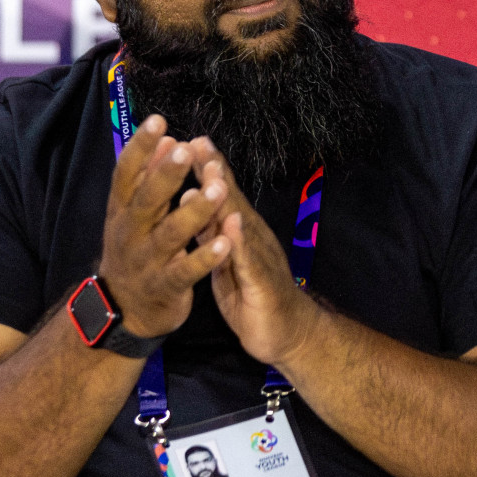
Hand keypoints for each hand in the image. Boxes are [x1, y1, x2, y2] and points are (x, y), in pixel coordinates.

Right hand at [97, 115, 232, 338]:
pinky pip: (186, 271)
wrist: (124, 310)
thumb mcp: (134, 214)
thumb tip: (166, 137)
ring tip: (218, 190)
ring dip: (195, 211)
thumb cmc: (136, 250)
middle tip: (186, 150)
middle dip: (166, 175)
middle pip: (146, 201)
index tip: (159, 121)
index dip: (140, 148)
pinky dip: (206, 256)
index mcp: (121, 212)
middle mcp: (129, 234)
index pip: (126, 174)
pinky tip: (225, 241)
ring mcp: (146, 261)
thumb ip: (148, 179)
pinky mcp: (165, 287)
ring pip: (170, 234)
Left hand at [187, 139, 318, 366]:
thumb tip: (192, 201)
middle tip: (198, 142)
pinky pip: (249, 260)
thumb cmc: (254, 298)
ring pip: (240, 222)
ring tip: (211, 170)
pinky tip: (232, 223)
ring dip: (226, 196)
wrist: (288, 335)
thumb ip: (211, 233)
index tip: (189, 141)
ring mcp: (260, 258)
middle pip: (231, 199)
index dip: (207, 169)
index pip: (222, 196)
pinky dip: (240, 240)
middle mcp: (252, 238)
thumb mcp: (226, 261)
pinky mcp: (262, 283)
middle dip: (214, 171)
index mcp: (241, 233)